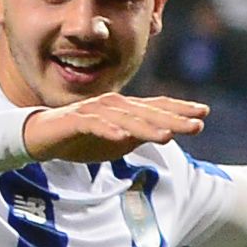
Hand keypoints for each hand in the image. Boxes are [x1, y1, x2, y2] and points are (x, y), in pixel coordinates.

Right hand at [21, 94, 208, 163]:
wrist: (41, 137)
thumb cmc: (81, 138)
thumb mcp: (116, 141)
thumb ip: (139, 136)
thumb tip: (167, 134)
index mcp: (124, 109)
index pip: (157, 107)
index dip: (180, 109)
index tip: (205, 113)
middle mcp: (112, 105)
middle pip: (147, 112)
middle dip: (173, 118)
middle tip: (197, 125)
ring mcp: (93, 111)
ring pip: (125, 118)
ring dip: (146, 127)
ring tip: (167, 136)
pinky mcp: (75, 121)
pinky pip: (93, 125)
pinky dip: (107, 130)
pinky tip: (121, 137)